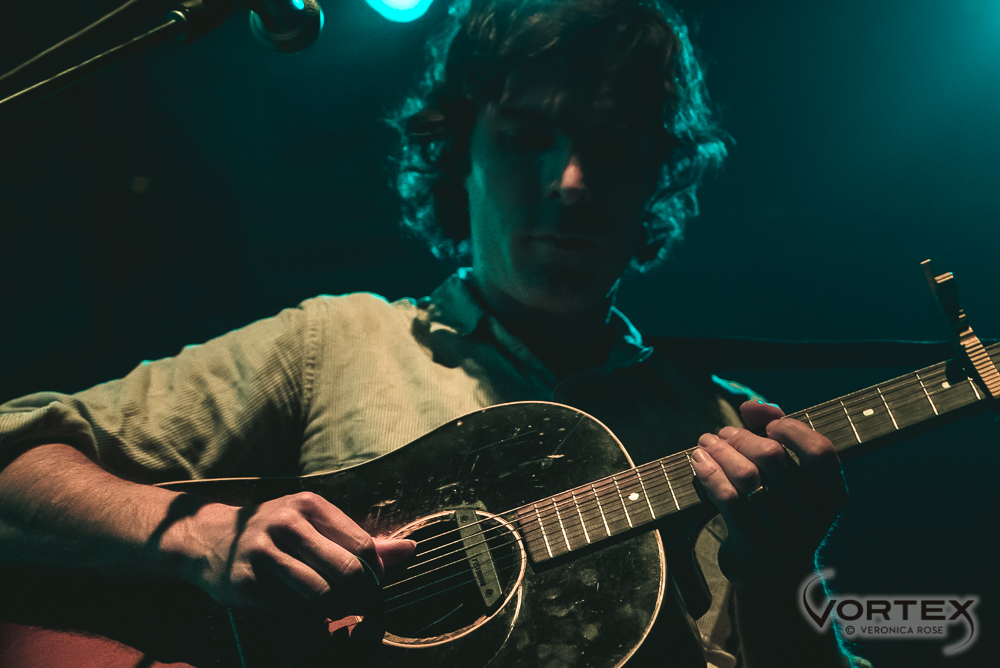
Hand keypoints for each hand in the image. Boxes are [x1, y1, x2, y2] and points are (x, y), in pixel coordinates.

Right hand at [175, 492, 414, 622]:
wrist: (209, 539)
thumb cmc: (276, 532)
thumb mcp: (315, 524)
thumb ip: (361, 539)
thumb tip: (411, 549)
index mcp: (308, 504)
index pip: (362, 544)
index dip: (374, 573)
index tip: (371, 585)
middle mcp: (285, 523)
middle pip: (346, 571)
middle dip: (362, 596)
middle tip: (361, 605)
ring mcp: (263, 553)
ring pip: (322, 595)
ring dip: (338, 612)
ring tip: (338, 613)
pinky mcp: (246, 584)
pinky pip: (294, 613)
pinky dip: (311, 623)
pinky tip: (311, 618)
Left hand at [690, 401, 847, 589]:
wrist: (777, 584)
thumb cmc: (781, 516)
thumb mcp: (791, 482)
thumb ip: (776, 438)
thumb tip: (752, 406)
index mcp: (832, 497)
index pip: (820, 452)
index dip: (791, 430)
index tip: (768, 426)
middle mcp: (813, 518)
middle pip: (773, 459)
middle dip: (740, 437)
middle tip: (721, 433)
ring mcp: (784, 536)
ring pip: (746, 478)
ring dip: (720, 452)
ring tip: (705, 443)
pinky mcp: (754, 548)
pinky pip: (727, 501)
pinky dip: (709, 474)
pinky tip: (698, 462)